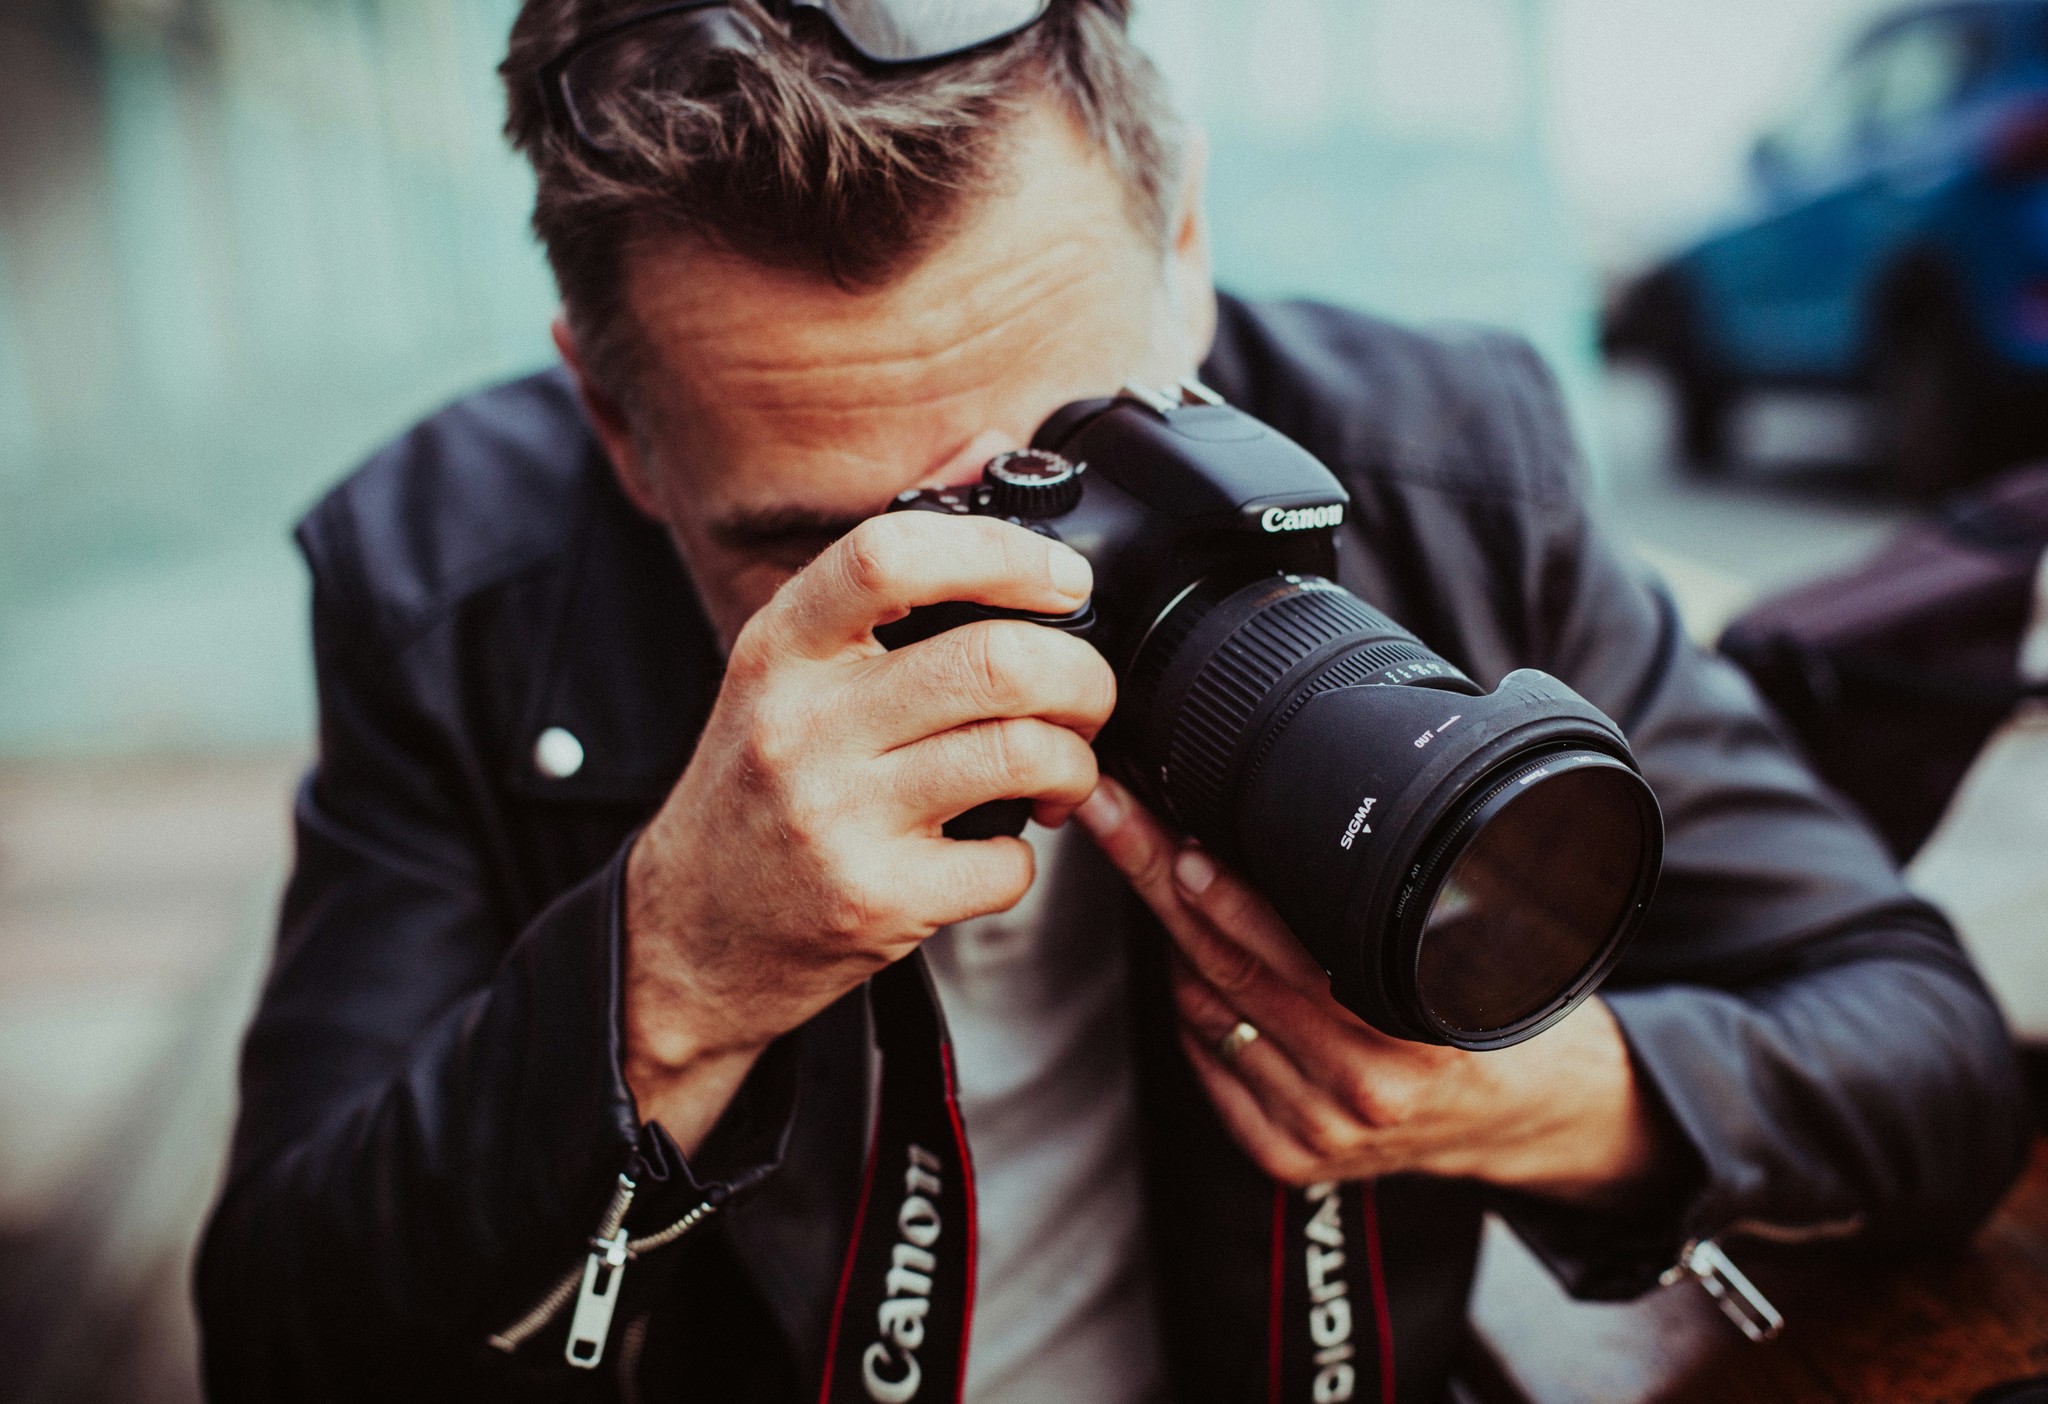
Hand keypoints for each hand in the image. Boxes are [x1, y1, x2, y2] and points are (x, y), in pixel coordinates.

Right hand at [624, 508, 1115, 1150]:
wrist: (692, 931)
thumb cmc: (756, 789)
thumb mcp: (784, 670)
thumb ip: (878, 578)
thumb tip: (981, 455)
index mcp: (781, 648)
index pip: (890, 555)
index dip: (1000, 552)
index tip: (1061, 576)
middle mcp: (801, 725)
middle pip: (991, 661)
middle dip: (1081, 674)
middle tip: (1087, 694)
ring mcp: (836, 817)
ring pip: (1020, 755)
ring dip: (1075, 761)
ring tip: (1061, 769)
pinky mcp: (874, 900)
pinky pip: (1008, 863)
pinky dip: (1030, 856)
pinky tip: (1001, 845)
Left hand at [1075, 777, 1668, 1204]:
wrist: (1526, 1118)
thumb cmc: (1492, 1009)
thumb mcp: (1468, 944)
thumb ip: (1389, 902)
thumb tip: (1300, 819)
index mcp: (1413, 1031)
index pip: (1288, 949)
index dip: (1223, 890)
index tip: (1174, 835)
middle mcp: (1360, 1088)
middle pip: (1224, 969)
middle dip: (1158, 883)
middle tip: (1117, 818)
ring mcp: (1316, 1130)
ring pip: (1203, 1009)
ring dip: (1172, 937)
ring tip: (1159, 867)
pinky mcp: (1285, 1156)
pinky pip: (1205, 1057)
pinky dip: (1189, 999)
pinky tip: (1193, 954)